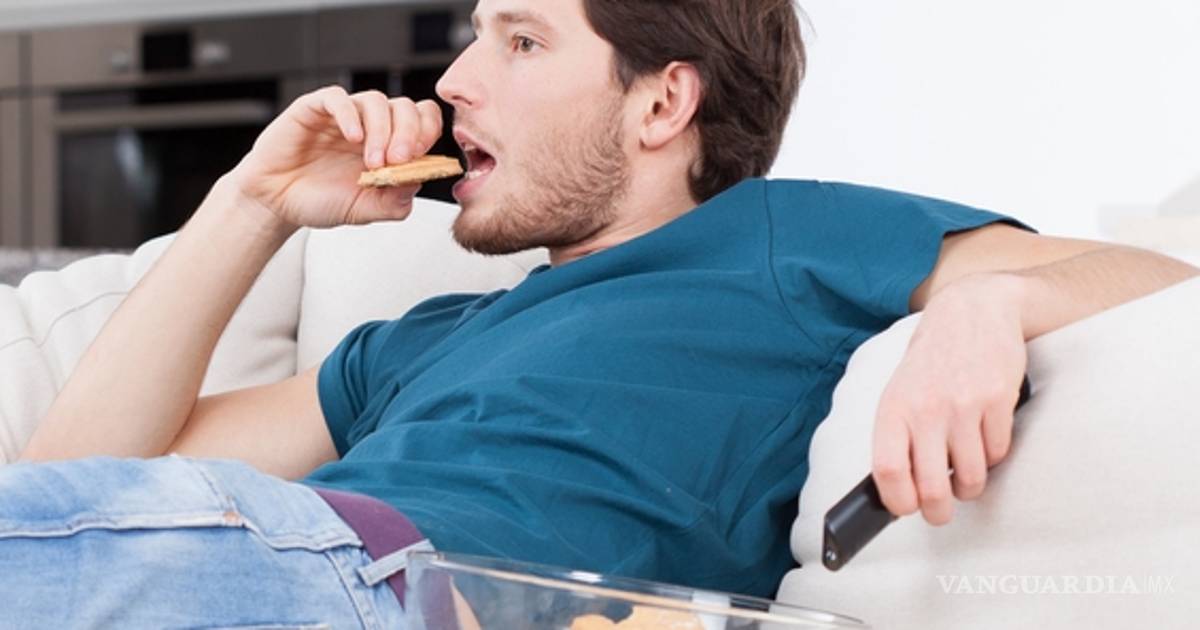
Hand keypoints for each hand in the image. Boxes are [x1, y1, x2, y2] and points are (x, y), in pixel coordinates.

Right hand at [225, 86, 444, 230]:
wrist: (277, 203)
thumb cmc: (321, 201)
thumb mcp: (365, 210)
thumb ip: (394, 202)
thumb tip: (418, 181)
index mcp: (389, 145)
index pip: (423, 120)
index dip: (428, 132)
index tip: (421, 157)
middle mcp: (370, 125)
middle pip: (405, 107)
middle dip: (409, 133)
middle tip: (400, 160)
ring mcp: (344, 115)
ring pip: (375, 101)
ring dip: (382, 130)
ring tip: (374, 162)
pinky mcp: (314, 109)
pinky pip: (337, 98)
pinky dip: (349, 115)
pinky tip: (353, 138)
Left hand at [871, 273, 1028, 524]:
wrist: (971, 312)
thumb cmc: (931, 361)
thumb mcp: (900, 392)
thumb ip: (898, 435)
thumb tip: (899, 489)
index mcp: (894, 409)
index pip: (888, 471)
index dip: (898, 501)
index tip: (907, 509)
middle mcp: (926, 409)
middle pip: (932, 487)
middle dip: (938, 512)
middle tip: (941, 513)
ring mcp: (964, 406)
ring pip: (972, 477)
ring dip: (971, 486)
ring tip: (966, 473)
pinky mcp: (998, 401)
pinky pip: (998, 454)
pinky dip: (993, 457)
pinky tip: (985, 437)